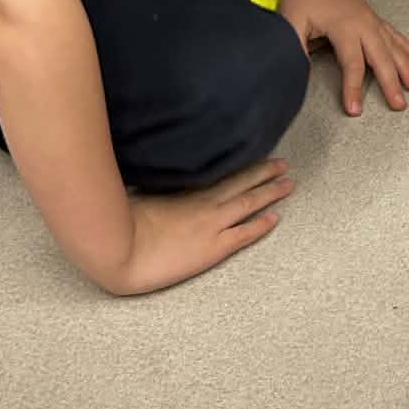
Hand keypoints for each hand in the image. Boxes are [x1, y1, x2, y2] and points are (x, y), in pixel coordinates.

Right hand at [118, 160, 293, 293]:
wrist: (120, 252)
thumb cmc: (119, 222)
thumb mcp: (137, 193)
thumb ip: (152, 182)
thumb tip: (154, 170)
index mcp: (186, 189)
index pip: (221, 172)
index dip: (240, 164)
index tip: (254, 155)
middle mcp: (204, 203)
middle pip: (242, 183)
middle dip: (264, 173)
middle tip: (283, 164)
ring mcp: (213, 226)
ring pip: (250, 204)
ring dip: (271, 193)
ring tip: (288, 184)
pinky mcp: (214, 249)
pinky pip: (245, 234)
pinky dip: (262, 224)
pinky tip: (276, 218)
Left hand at [280, 0, 408, 115]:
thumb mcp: (291, 23)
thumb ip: (295, 49)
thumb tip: (298, 76)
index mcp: (344, 28)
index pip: (352, 64)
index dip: (353, 88)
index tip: (355, 109)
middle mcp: (363, 25)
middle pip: (381, 59)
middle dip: (391, 83)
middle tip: (399, 104)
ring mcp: (371, 21)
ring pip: (393, 48)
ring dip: (406, 68)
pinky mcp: (373, 18)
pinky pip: (394, 35)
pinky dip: (405, 47)